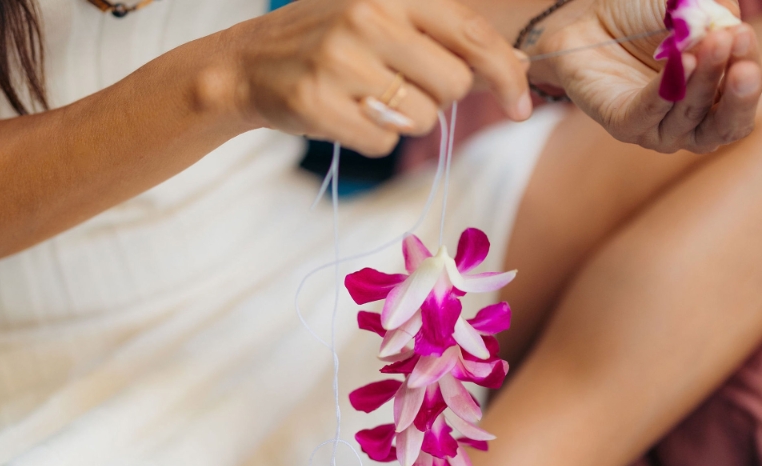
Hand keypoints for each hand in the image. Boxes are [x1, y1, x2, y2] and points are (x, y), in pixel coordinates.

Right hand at [225, 0, 530, 156]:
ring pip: (420, 120)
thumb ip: (441, 37)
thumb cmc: (328, 41)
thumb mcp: (382, 17)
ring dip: (404, 121)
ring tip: (367, 98)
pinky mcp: (318, 104)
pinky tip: (345, 115)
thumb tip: (509, 72)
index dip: (506, 74)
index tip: (521, 104)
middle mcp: (367, 17)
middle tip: (404, 88)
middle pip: (453, 86)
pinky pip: (382, 143)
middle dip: (439, 99)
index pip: (471, 34)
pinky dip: (372, 138)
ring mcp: (339, 62)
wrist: (248, 63)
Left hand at [527, 0, 761, 152]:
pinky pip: (648, 113)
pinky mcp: (623, 126)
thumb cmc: (647, 19)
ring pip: (688, 117)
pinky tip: (680, 60)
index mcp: (716, 101)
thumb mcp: (691, 9)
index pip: (742, 99)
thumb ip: (718, 13)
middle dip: (737, 89)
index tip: (744, 34)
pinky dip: (666, 89)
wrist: (593, 24)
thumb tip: (739, 18)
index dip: (750, 75)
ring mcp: (656, 130)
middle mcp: (691, 123)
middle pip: (724, 123)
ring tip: (712, 41)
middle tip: (739, 43)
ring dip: (703, 79)